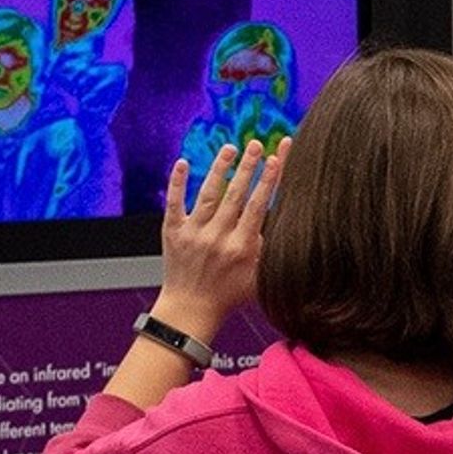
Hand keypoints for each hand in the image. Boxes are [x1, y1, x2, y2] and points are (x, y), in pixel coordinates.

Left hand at [159, 138, 287, 331]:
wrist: (190, 310)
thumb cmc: (228, 296)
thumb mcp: (258, 279)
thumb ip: (267, 252)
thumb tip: (280, 226)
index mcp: (242, 248)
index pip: (258, 206)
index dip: (268, 180)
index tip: (276, 158)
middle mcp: (218, 237)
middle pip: (236, 194)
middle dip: (248, 166)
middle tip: (256, 143)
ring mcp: (194, 233)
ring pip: (209, 193)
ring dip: (220, 168)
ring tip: (231, 148)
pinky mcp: (172, 232)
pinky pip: (175, 202)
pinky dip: (178, 182)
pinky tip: (183, 162)